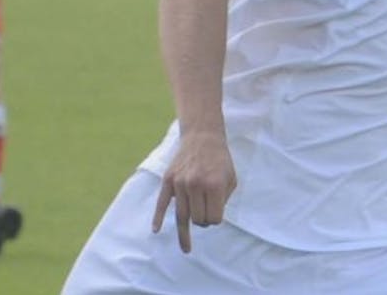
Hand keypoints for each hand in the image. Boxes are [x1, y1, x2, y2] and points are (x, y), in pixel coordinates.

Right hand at [152, 130, 235, 253]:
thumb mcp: (231, 180)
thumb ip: (223, 202)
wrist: (202, 137)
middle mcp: (196, 184)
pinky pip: (161, 203)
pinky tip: (155, 231)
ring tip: (186, 248)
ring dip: (187, 227)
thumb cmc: (220, 161)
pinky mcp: (168, 180)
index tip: (217, 212)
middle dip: (203, 220)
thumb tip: (209, 221)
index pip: (214, 219)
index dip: (216, 219)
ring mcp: (180, 183)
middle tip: (206, 210)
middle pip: (197, 220)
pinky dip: (157, 218)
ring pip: (182, 216)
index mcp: (214, 185)